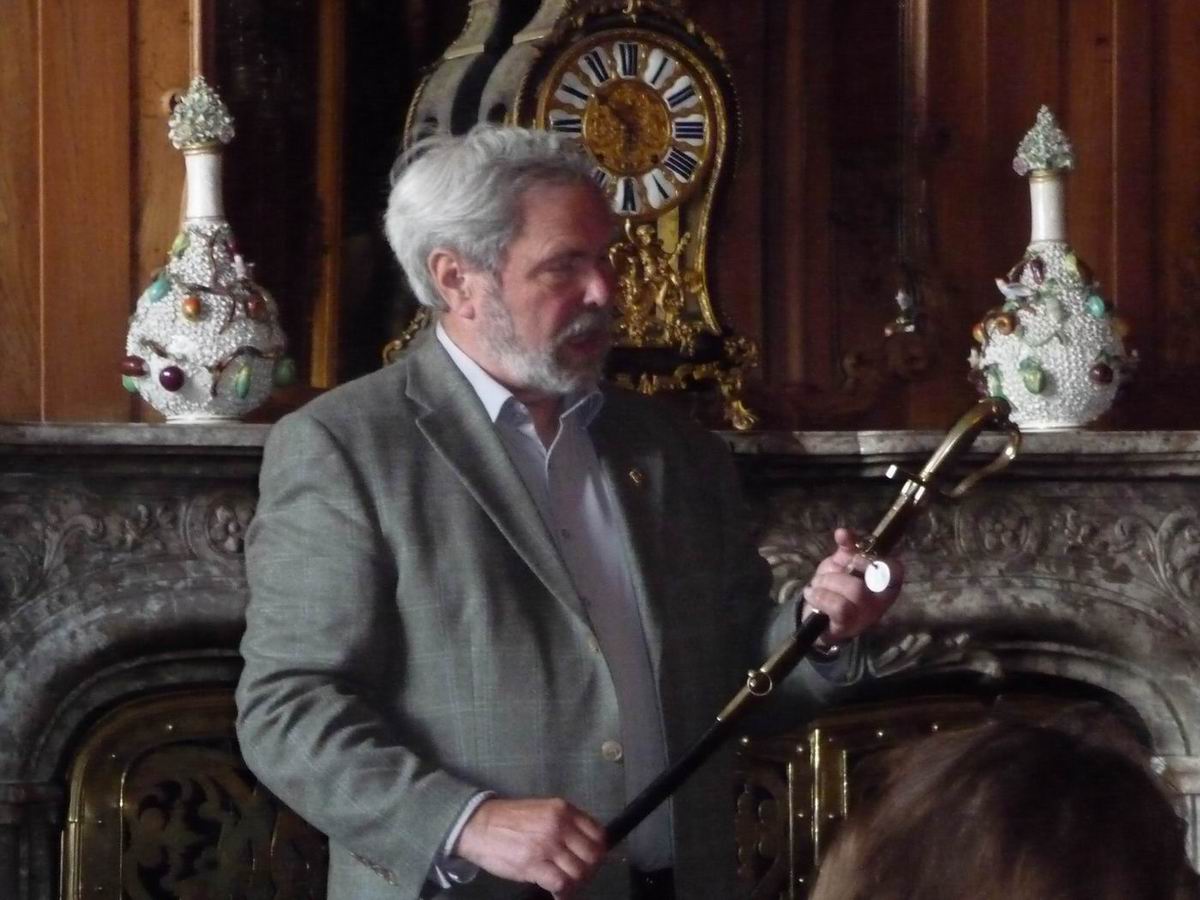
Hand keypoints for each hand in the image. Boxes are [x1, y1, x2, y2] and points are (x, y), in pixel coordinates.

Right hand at [455, 797, 606, 897]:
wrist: (479, 826)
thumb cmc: (509, 820)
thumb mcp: (543, 810)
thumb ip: (564, 823)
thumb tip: (583, 845)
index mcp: (564, 810)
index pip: (598, 834)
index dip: (598, 852)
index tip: (590, 861)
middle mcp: (559, 825)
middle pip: (593, 856)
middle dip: (589, 872)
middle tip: (579, 878)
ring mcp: (547, 845)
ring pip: (579, 873)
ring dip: (576, 885)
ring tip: (566, 887)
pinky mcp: (534, 865)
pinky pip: (561, 884)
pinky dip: (563, 893)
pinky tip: (557, 893)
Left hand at [803, 527, 902, 642]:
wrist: (815, 615)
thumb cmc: (835, 587)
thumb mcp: (841, 564)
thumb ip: (846, 547)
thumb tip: (843, 533)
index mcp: (882, 584)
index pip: (896, 570)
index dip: (877, 560)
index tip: (854, 556)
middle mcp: (879, 602)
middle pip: (870, 576)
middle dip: (839, 572)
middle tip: (826, 576)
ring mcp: (865, 616)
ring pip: (855, 590)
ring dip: (827, 583)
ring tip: (817, 586)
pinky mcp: (848, 626)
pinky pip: (839, 606)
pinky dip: (820, 595)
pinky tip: (812, 594)